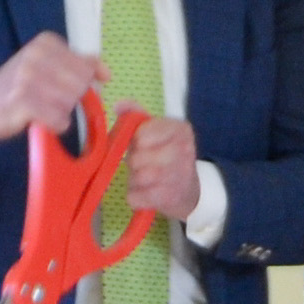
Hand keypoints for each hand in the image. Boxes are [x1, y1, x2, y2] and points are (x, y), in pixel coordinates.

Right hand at [0, 32, 109, 148]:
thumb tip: (106, 72)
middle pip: (81, 86)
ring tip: (41, 109)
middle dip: (70, 100)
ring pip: (71, 103)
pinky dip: (54, 125)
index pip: (87, 67)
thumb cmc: (15, 89)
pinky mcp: (22, 100)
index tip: (63, 89)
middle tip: (48, 102)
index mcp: (45, 42)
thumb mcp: (44, 66)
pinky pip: (58, 119)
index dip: (82, 85)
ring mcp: (28, 76)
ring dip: (60, 113)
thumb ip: (76, 65)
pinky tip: (40, 121)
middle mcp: (36, 54)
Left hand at [118, 108, 200, 223]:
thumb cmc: (165, 156)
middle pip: (139, 157)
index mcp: (180, 129)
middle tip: (143, 164)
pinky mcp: (170, 198)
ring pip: (138, 176)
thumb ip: (135, 115)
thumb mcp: (154, 131)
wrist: (187, 190)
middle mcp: (184, 150)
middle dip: (135, 162)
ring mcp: (179, 175)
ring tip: (143, 178)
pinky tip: (145, 193)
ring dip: (134, 179)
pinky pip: (136, 196)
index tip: (145, 145)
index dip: (137, 141)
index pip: (143, 135)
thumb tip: (117, 105)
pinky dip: (135, 196)